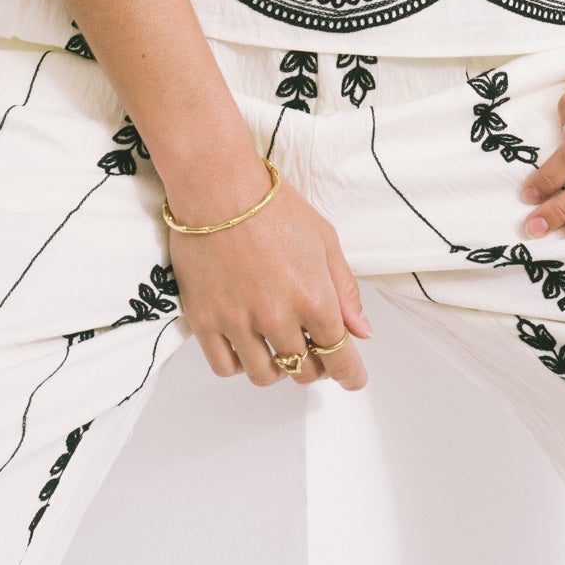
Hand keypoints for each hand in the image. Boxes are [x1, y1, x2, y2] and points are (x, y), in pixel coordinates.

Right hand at [165, 156, 372, 389]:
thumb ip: (345, 290)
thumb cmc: (272, 205)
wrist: (218, 186)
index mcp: (313, 298)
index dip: (350, 375)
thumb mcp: (324, 239)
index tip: (353, 378)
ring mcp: (238, 321)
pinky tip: (245, 345)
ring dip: (277, 368)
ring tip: (276, 346)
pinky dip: (239, 364)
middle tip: (312, 349)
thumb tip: (360, 332)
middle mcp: (277, 317)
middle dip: (315, 366)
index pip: (340, 357)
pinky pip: (225, 367)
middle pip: (304, 371)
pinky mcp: (204, 320)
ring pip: (264, 376)